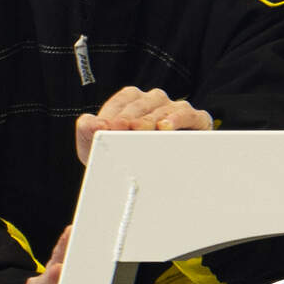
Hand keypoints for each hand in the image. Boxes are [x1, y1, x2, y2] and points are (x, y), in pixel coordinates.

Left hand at [73, 86, 214, 163]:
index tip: (105, 127)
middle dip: (130, 117)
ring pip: (165, 107)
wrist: (148, 184)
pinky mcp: (196, 121)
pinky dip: (179, 119)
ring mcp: (175, 110)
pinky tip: (166, 127)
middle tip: (120, 130)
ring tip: (140, 130)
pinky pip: (190, 114)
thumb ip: (86, 131)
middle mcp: (155, 102)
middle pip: (143, 103)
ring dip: (151, 118)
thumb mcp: (96, 148)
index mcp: (133, 102)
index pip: (124, 99)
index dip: (114, 111)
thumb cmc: (124, 160)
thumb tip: (90, 122)